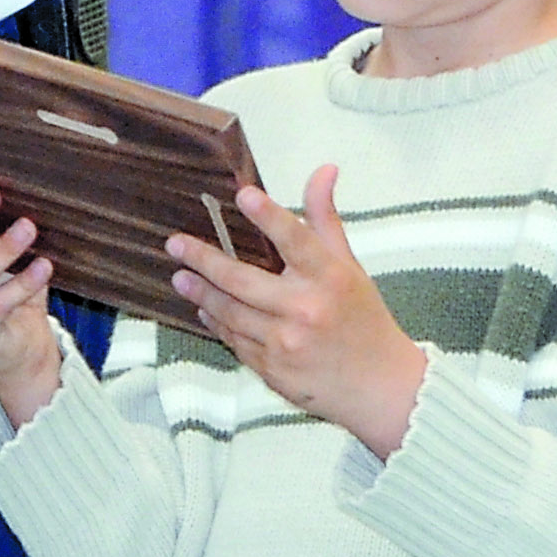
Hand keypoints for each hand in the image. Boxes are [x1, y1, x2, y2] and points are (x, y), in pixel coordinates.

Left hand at [165, 164, 427, 455]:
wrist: (380, 387)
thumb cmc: (363, 318)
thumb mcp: (349, 266)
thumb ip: (325, 219)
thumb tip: (324, 169)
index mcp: (330, 278)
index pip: (296, 239)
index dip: (269, 216)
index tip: (243, 194)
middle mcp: (307, 310)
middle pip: (244, 280)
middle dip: (204, 260)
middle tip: (175, 243)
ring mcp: (287, 343)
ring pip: (231, 313)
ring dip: (201, 293)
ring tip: (180, 276)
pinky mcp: (273, 370)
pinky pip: (235, 341)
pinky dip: (218, 323)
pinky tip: (205, 308)